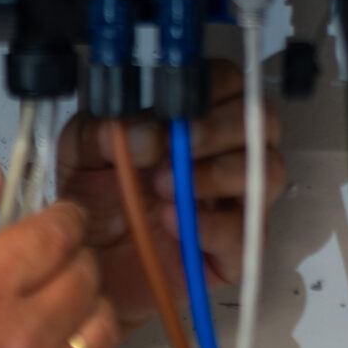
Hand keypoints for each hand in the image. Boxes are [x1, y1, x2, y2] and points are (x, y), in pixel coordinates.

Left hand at [57, 62, 287, 328]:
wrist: (84, 264)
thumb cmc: (91, 200)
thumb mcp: (79, 152)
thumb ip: (103, 130)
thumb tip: (150, 134)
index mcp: (194, 121)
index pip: (231, 84)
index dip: (214, 90)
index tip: (175, 114)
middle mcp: (225, 155)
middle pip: (262, 122)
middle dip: (220, 130)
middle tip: (174, 150)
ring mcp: (235, 203)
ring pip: (268, 173)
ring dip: (219, 174)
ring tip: (164, 189)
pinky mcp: (233, 252)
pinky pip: (248, 234)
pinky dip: (212, 226)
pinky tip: (173, 223)